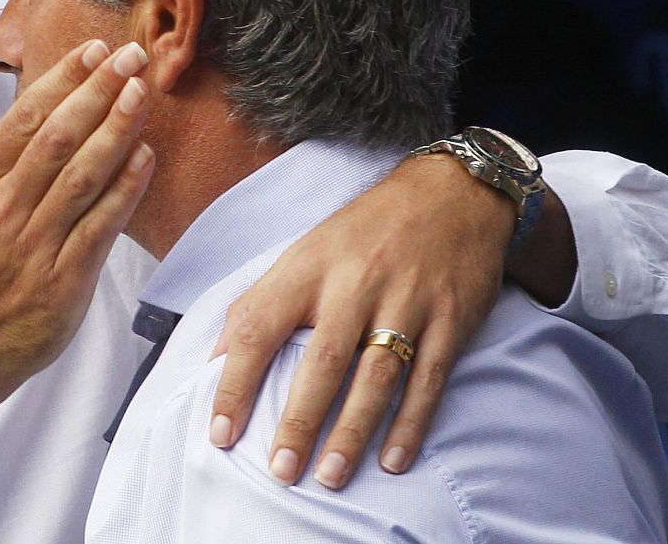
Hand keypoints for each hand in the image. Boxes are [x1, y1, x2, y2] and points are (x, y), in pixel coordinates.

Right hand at [0, 39, 155, 478]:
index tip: (94, 49)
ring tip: (143, 94)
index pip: (25, 117)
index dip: (63, 79)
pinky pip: (99, 228)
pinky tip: (144, 159)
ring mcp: (34, 246)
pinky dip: (124, 192)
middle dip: (98, 92)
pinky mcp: (62, 284)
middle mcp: (3, 208)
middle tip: (133, 56)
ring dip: (116, 132)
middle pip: (58, 139)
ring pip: (82, 178)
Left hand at [208, 154, 513, 488]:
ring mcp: (406, 301)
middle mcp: (355, 283)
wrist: (451, 192)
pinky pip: (428, 379)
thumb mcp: (304, 252)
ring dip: (352, 431)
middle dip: (299, 420)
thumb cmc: (364, 231)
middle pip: (321, 360)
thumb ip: (262, 302)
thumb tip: (215, 357)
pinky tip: (393, 459)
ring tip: (331, 476)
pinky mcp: (450, 319)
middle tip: (281, 469)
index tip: (220, 433)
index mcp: (307, 267)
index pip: (257, 328)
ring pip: (375, 376)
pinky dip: (411, 423)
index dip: (234, 383)